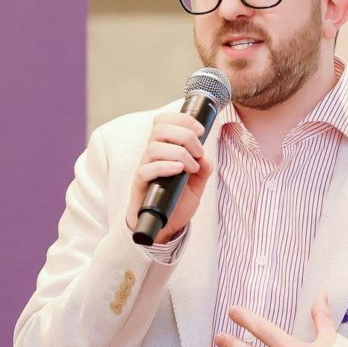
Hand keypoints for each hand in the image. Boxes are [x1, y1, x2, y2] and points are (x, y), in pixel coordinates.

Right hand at [125, 112, 212, 243]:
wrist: (165, 227)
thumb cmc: (176, 202)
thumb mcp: (196, 185)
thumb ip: (203, 170)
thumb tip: (207, 159)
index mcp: (163, 148)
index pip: (163, 121)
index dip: (182, 119)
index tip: (201, 131)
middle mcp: (151, 155)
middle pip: (159, 128)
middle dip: (185, 135)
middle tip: (198, 151)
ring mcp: (145, 168)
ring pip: (154, 146)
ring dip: (179, 152)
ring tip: (192, 167)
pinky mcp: (140, 185)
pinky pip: (146, 170)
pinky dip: (165, 166)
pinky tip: (180, 170)